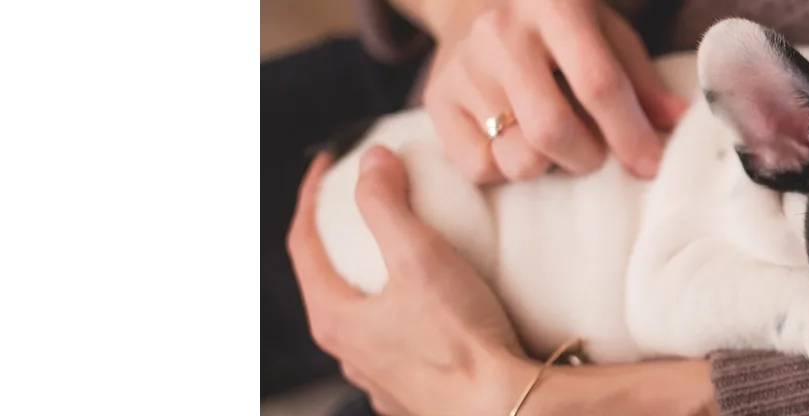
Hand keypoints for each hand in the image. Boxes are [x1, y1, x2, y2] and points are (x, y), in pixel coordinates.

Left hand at [289, 148, 717, 414]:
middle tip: (361, 204)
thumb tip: (371, 161)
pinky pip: (398, 342)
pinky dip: (403, 312)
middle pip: (328, 282)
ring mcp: (380, 377)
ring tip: (399, 252)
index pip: (302, 244)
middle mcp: (349, 354)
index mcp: (335, 319)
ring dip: (372, 280)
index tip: (328, 164)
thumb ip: (387, 203)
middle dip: (339, 238)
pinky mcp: (413, 393)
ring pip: (363, 317)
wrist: (505, 407)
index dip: (310, 196)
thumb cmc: (461, 341)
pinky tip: (432, 305)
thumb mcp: (419, 257)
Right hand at [412, 0, 687, 183]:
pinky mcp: (436, 100)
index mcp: (555, 5)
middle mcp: (502, 33)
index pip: (598, 83)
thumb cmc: (554, 20)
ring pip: (516, 157)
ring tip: (551, 141)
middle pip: (552, 130)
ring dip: (547, 165)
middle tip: (595, 152)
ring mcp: (463, 67)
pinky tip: (513, 140)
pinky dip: (505, 168)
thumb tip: (678, 122)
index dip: (630, 133)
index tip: (650, 165)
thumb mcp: (604, 30)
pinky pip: (478, 168)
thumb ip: (639, 78)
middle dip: (587, 157)